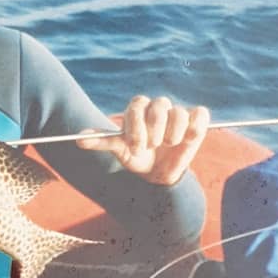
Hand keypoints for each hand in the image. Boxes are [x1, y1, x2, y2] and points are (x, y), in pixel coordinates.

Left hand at [77, 95, 209, 184]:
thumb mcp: (119, 151)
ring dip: (173, 134)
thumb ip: (102, 141)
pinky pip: (200, 114)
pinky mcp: (196, 119)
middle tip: (151, 146)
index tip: (135, 147)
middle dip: (154, 131)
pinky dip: (193, 129)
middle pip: (159, 105)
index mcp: (138, 110)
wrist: (158, 173)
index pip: (137, 105)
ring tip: (168, 145)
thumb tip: (78, 139)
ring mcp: (178, 112)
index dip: (137, 126)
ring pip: (179, 112)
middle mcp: (158, 108)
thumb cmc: (137, 157)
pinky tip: (186, 140)